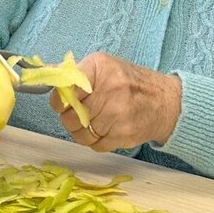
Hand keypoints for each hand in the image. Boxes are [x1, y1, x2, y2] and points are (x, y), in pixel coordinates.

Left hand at [49, 51, 181, 151]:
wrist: (166, 102)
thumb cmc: (131, 83)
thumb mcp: (105, 67)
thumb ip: (75, 72)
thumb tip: (47, 73)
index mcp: (101, 68)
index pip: (65, 88)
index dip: (59, 100)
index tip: (61, 103)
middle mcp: (110, 89)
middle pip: (69, 115)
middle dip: (70, 117)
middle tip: (80, 113)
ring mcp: (117, 113)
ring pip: (79, 133)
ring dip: (81, 131)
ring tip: (93, 121)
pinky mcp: (122, 134)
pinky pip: (94, 145)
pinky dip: (95, 141)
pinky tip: (105, 130)